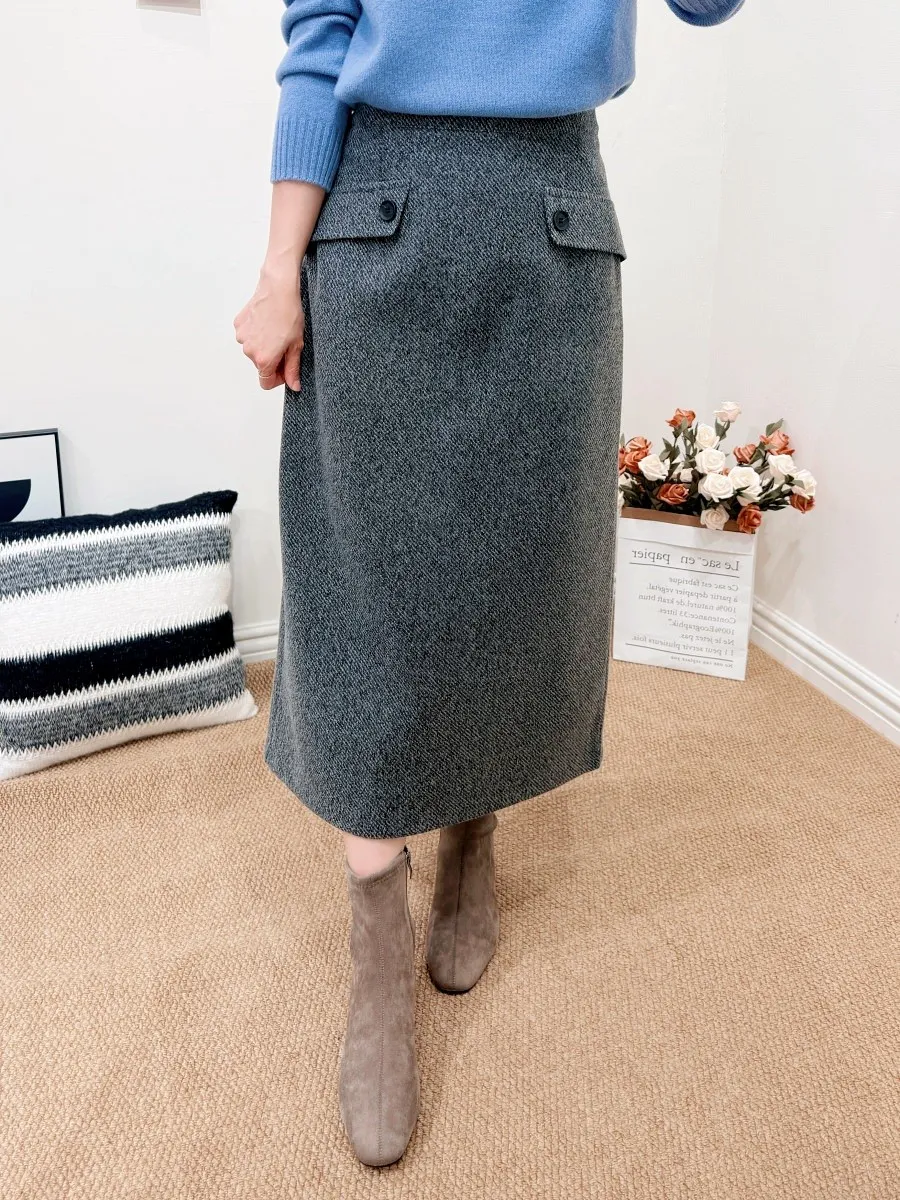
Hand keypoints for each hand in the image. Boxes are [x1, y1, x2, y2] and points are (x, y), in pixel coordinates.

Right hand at [233, 264, 303, 391]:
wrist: (278, 288)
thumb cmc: (289, 314)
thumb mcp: (296, 345)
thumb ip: (293, 368)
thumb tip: (294, 385)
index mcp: (264, 359)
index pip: (266, 383)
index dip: (278, 379)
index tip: (286, 369)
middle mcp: (249, 351)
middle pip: (261, 365)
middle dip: (273, 360)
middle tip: (286, 344)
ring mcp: (242, 337)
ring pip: (254, 350)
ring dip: (264, 346)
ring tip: (276, 331)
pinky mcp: (238, 324)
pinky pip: (248, 336)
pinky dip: (256, 334)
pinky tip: (267, 322)